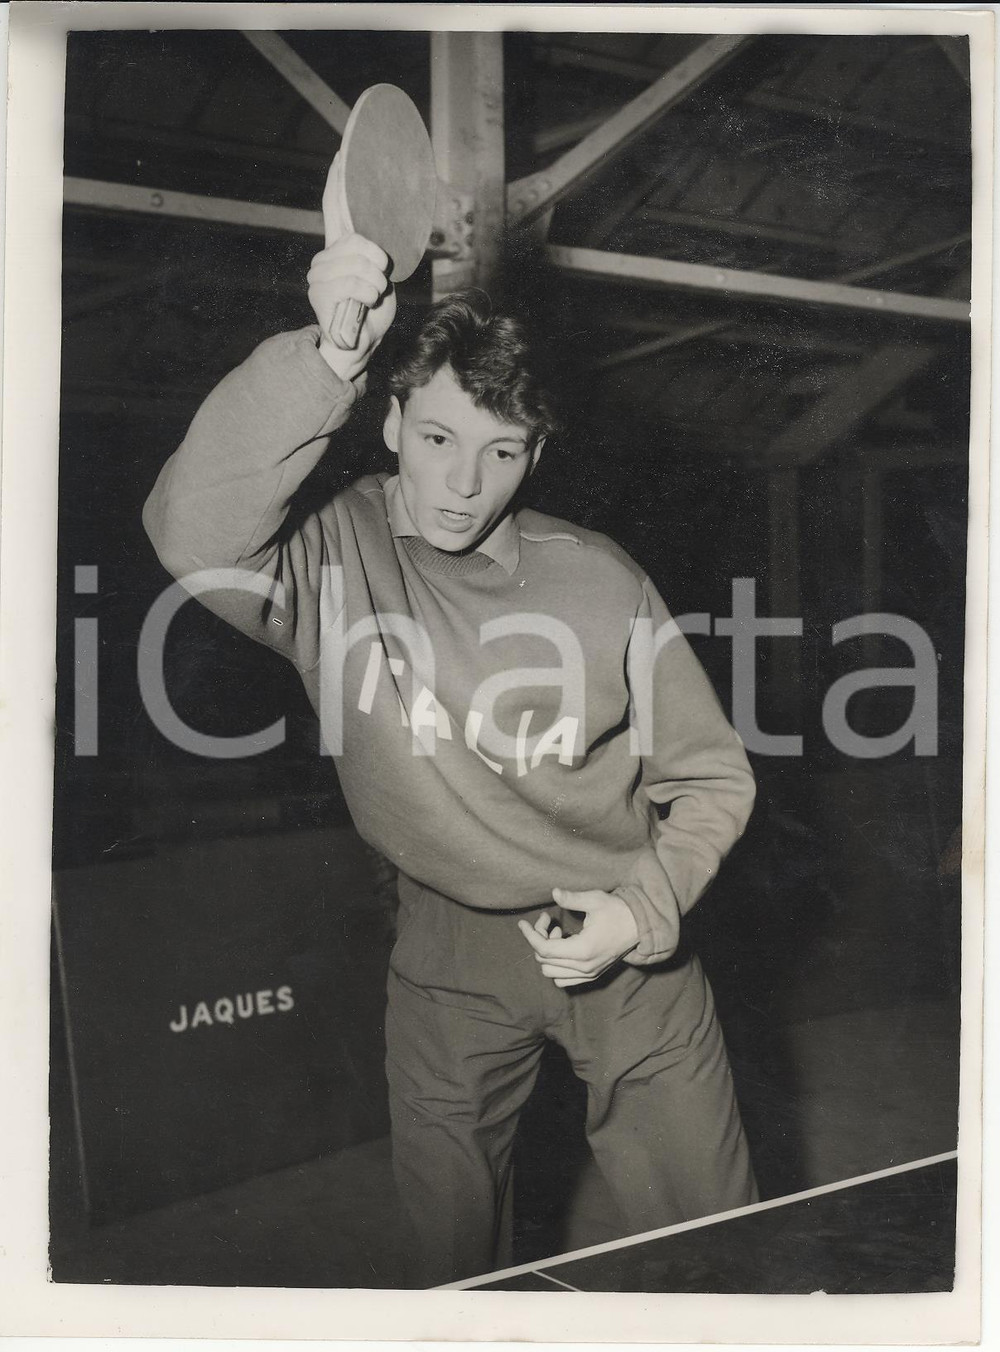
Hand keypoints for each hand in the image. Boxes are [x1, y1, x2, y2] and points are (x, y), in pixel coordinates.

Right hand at [309, 154, 396, 380]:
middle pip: (360, 240)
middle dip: (379, 263)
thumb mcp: (379, 275)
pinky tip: (363, 305)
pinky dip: (370, 297)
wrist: (357, 344)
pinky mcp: (320, 291)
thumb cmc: (371, 309)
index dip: (339, 181)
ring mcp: (319, 273)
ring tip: (371, 296)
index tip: (341, 154)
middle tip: (379, 282)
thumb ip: (375, 253)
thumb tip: (378, 243)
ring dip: (376, 284)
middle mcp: (325, 255)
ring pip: (362, 263)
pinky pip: (358, 283)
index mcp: (339, 247)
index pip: (335, 206)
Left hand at [517, 888, 639, 987]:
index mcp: (582, 950)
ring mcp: (589, 974)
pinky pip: (564, 980)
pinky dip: (557, 966)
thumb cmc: (617, 911)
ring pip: (551, 973)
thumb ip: (572, 898)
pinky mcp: (592, 975)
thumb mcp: (595, 900)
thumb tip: (554, 893)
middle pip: (544, 960)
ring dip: (548, 953)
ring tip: (558, 933)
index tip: (522, 923)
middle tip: (549, 920)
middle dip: (539, 939)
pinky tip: (565, 946)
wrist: (640, 926)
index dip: (530, 934)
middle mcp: (584, 967)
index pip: (544, 948)